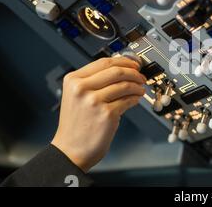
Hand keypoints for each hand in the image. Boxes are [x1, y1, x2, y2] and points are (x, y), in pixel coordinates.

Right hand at [51, 57, 146, 171]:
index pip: (104, 62)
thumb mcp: (76, 96)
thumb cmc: (75, 125)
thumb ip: (93, 82)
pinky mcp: (107, 114)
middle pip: (116, 71)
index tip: (133, 64)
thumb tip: (121, 70)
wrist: (70, 150)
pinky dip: (135, 98)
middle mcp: (82, 89)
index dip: (123, 61)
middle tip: (141, 76)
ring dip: (137, 86)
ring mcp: (94, 101)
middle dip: (134, 72)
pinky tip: (135, 99)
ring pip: (125, 85)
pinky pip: (128, 100)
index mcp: (73, 80)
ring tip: (140, 89)